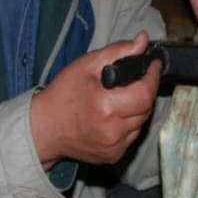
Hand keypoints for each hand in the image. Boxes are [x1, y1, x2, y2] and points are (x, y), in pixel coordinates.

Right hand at [31, 32, 161, 167]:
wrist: (44, 128)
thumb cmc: (62, 95)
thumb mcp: (85, 65)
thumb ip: (117, 52)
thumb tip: (142, 41)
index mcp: (106, 107)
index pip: (146, 93)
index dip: (153, 77)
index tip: (153, 65)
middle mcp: (113, 131)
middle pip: (146, 108)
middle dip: (145, 91)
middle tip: (137, 80)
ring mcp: (114, 147)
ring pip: (141, 123)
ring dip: (138, 109)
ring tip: (123, 98)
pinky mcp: (113, 156)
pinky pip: (131, 137)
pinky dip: (128, 125)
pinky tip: (114, 117)